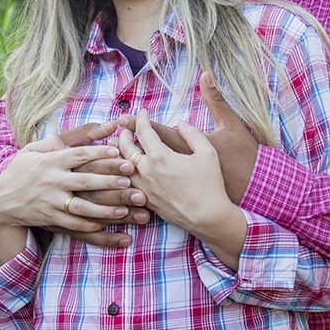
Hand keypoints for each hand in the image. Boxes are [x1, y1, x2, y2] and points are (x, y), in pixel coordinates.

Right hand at [18, 121, 151, 248]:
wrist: (0, 200)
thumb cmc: (26, 168)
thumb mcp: (41, 147)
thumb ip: (75, 136)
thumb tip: (107, 125)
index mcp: (51, 160)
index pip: (78, 154)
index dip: (99, 153)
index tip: (119, 152)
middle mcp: (51, 180)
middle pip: (84, 180)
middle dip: (108, 180)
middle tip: (129, 180)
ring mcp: (50, 201)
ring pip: (81, 206)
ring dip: (104, 209)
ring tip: (124, 209)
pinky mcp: (49, 219)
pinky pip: (72, 223)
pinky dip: (89, 224)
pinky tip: (106, 224)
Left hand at [117, 111, 245, 267]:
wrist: (208, 217)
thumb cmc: (210, 185)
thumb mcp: (207, 153)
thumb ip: (192, 133)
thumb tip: (180, 123)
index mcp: (160, 157)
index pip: (142, 130)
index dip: (141, 118)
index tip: (143, 112)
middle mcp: (146, 172)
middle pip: (124, 146)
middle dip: (124, 133)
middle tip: (127, 128)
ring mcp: (143, 188)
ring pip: (120, 166)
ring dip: (119, 153)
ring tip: (122, 146)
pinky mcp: (144, 200)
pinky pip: (126, 182)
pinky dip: (124, 172)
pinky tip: (129, 168)